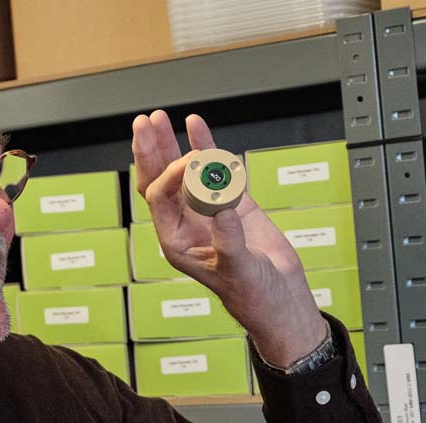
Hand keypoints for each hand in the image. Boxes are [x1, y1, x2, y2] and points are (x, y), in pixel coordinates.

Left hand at [132, 109, 328, 366]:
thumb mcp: (241, 271)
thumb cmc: (255, 295)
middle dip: (150, 152)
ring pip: (182, 173)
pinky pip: (213, 171)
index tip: (194, 161)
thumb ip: (229, 242)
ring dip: (169, 146)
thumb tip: (221, 209)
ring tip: (159, 120)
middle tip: (144, 122)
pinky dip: (206, 148)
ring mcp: (206, 212)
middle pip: (159, 181)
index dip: (172, 174)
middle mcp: (186, 224)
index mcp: (177, 242)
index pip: (161, 198)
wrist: (280, 299)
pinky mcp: (230, 205)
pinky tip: (196, 126)